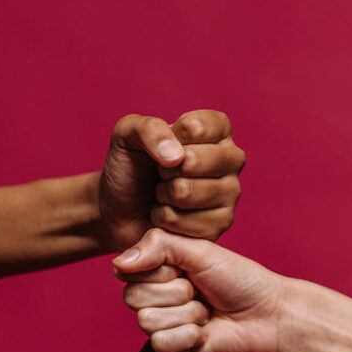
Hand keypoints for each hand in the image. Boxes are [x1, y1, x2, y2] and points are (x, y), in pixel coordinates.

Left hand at [99, 110, 243, 250]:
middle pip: (193, 161)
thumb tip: (176, 156)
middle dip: (163, 170)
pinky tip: (167, 215)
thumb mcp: (128, 135)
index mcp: (217, 129)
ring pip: (187, 193)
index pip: (196, 127)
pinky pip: (187, 222)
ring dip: (163, 195)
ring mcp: (230, 193)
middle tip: (160, 174)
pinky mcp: (221, 223)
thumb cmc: (130, 167)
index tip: (160, 147)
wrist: (120, 209)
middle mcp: (231, 159)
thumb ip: (149, 129)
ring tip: (162, 194)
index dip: (168, 140)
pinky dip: (166, 219)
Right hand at [114, 229, 284, 351]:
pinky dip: (186, 337)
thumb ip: (158, 246)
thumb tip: (118, 263)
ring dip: (185, 315)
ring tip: (207, 312)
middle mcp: (157, 297)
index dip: (158, 270)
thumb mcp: (200, 251)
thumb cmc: (240, 280)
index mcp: (160, 269)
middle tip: (200, 292)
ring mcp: (164, 324)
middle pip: (133, 297)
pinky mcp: (174, 351)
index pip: (128, 270)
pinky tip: (204, 333)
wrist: (269, 315)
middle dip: (174, 293)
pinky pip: (160, 344)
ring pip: (146, 321)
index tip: (185, 268)